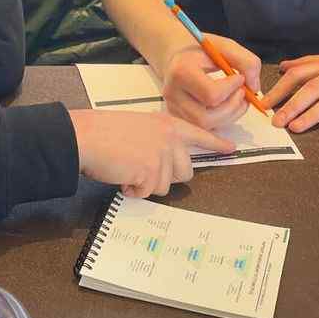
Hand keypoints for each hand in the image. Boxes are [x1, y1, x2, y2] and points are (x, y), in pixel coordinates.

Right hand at [69, 109, 234, 197]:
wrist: (87, 136)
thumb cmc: (105, 131)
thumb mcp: (140, 127)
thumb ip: (159, 139)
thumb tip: (167, 162)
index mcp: (168, 124)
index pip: (199, 135)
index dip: (216, 143)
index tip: (231, 149)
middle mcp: (170, 139)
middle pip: (185, 172)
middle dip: (166, 177)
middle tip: (142, 169)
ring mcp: (161, 155)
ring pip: (165, 186)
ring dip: (146, 184)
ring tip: (128, 169)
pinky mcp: (151, 172)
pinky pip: (148, 193)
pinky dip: (133, 190)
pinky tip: (122, 176)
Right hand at [162, 35, 261, 130]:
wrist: (176, 55)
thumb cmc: (200, 50)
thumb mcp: (224, 45)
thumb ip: (245, 61)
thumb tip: (254, 87)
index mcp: (181, 71)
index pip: (211, 93)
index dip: (232, 89)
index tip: (240, 77)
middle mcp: (173, 93)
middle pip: (207, 117)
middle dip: (233, 107)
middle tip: (243, 92)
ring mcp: (174, 108)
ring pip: (207, 126)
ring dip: (231, 115)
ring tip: (239, 99)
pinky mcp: (179, 118)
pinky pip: (204, 129)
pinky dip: (222, 120)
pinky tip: (228, 106)